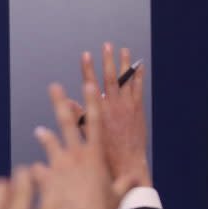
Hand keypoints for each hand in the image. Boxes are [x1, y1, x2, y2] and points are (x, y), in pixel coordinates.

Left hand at [34, 83, 131, 208]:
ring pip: (49, 143)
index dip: (91, 102)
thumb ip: (124, 184)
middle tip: (54, 87)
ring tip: (39, 131)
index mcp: (95, 156)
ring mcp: (58, 165)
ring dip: (45, 137)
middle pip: (66, 123)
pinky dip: (36, 171)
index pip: (94, 122)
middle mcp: (75, 155)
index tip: (87, 83)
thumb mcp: (116, 196)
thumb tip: (135, 180)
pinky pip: (38, 170)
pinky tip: (33, 172)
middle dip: (60, 102)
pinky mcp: (45, 178)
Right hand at [80, 43, 150, 186]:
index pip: (90, 84)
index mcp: (97, 111)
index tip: (85, 55)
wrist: (125, 163)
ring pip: (125, 80)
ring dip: (124, 64)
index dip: (87, 69)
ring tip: (123, 50)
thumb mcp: (85, 134)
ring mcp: (127, 106)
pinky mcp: (138, 110)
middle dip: (107, 60)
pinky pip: (138, 89)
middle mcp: (112, 105)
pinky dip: (138, 77)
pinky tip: (139, 67)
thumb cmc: (103, 152)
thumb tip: (68, 102)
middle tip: (107, 46)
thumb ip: (78, 116)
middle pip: (109, 77)